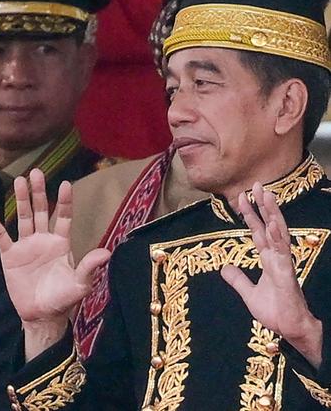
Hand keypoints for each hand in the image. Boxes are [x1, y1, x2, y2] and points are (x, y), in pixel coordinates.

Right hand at [0, 169, 109, 358]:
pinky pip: (0, 235)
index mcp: (61, 243)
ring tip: (18, 181)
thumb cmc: (63, 299)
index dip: (64, 201)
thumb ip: (90, 266)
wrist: (41, 315)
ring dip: (21, 199)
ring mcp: (26, 245)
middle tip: (36, 172)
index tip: (65, 183)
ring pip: (23, 217)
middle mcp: (43, 239)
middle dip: (39, 192)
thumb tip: (108, 253)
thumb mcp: (80, 284)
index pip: (63, 217)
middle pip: (41, 210)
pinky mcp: (10, 255)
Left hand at [221, 182, 321, 367]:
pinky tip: (271, 223)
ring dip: (271, 213)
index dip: (251, 214)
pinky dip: (276, 236)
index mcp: (269, 259)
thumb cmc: (275, 312)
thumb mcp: (249, 293)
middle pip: (269, 225)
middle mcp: (277, 257)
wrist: (289, 330)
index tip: (242, 197)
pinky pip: (281, 251)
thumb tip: (224, 268)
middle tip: (257, 184)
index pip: (258, 231)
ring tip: (266, 195)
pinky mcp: (286, 274)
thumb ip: (238, 279)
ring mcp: (283, 263)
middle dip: (263, 205)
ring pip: (277, 232)